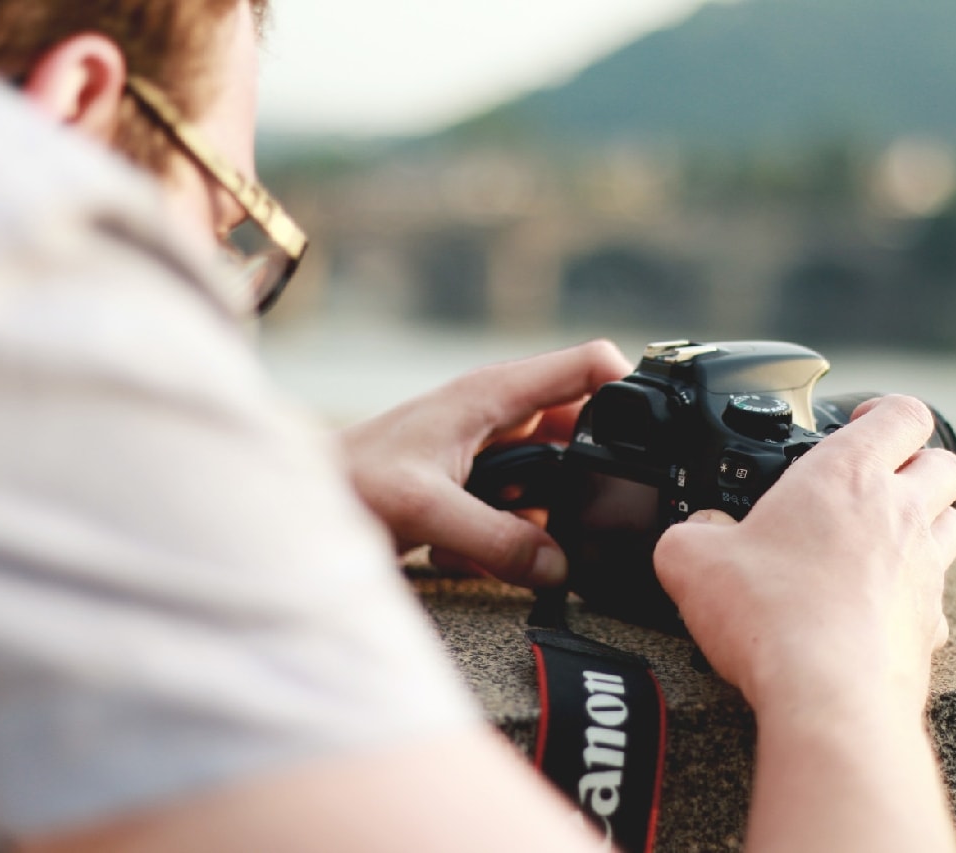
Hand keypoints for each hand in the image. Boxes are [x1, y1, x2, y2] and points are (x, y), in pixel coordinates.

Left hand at [341, 340, 631, 586]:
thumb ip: (497, 539)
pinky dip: (509, 542)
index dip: (630, 390)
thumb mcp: (427, 508)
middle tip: (569, 520)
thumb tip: (560, 568)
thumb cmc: (349, 481)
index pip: (588, 365)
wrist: (301, 506)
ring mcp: (493, 453)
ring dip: (539, 521)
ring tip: (487, 539)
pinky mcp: (482, 489)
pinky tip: (461, 554)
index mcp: (494, 394)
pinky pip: (525, 517)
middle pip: (584, 435)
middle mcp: (501, 417)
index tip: (654, 437)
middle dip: (585, 480)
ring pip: (556, 485)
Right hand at [653, 394, 955, 714]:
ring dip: (928, 520)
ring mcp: (924, 570)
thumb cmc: (770, 614)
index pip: (902, 413)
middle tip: (880, 475)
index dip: (885, 410)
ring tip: (884, 535)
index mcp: (847, 475)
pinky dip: (916, 592)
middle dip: (918, 460)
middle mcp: (899, 513)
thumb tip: (695, 533)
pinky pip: (938, 595)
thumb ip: (691, 532)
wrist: (827, 695)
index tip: (861, 420)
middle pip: (944, 462)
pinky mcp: (929, 625)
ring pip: (953, 523)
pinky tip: (878, 606)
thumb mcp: (691, 559)